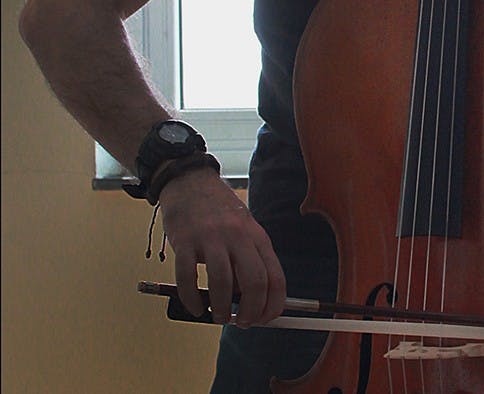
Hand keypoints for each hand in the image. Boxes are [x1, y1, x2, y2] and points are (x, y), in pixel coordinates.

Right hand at [157, 167, 285, 328]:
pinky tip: (195, 307)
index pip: (275, 277)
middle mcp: (238, 236)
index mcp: (257, 236)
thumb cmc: (219, 211)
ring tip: (218, 317)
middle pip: (254, 282)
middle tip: (243, 323)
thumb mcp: (243, 230)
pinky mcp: (186, 241)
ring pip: (223, 284)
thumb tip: (253, 300)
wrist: (190, 182)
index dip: (273, 305)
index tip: (265, 319)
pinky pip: (188, 278)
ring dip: (221, 310)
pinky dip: (191, 299)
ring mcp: (212, 238)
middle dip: (251, 312)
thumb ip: (249, 259)